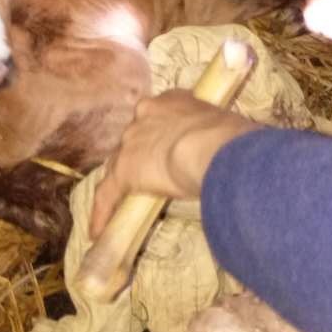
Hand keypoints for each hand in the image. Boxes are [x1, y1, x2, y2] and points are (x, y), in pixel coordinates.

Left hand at [89, 91, 259, 238]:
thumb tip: (233, 155)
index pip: (160, 116)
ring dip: (122, 180)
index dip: (164, 132)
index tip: (170, 144)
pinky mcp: (123, 170)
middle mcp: (146, 114)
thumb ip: (218, 137)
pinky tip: (97, 231)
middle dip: (143, 153)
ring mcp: (131, 141)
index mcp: (173, 100)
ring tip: (123, 202)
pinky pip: (107, 193)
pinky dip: (102, 212)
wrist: (212, 147)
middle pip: (137, 136)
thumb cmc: (231, 137)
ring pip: (119, 162)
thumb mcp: (225, 129)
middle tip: (154, 174)